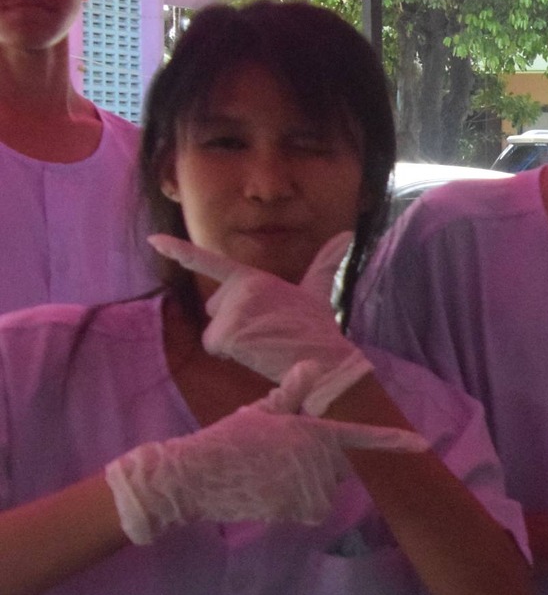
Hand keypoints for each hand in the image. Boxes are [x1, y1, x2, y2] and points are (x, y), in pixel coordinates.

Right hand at [107, 360, 429, 544]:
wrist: (197, 476)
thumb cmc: (229, 439)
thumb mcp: (261, 411)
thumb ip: (292, 393)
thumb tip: (311, 365)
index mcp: (315, 432)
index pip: (361, 436)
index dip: (392, 441)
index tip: (421, 443)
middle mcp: (319, 461)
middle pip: (337, 466)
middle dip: (319, 462)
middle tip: (281, 455)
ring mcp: (309, 487)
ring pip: (324, 490)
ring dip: (306, 485)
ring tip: (271, 474)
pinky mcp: (297, 510)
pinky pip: (312, 510)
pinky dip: (297, 505)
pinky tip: (270, 493)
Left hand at [150, 231, 372, 416]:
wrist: (321, 359)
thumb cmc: (317, 327)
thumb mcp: (318, 291)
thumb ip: (325, 262)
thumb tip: (347, 235)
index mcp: (255, 277)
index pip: (211, 262)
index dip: (179, 251)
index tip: (153, 241)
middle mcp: (241, 288)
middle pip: (214, 308)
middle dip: (233, 323)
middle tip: (266, 330)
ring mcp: (233, 311)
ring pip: (213, 330)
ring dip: (233, 341)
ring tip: (263, 342)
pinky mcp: (228, 332)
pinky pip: (214, 346)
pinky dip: (231, 354)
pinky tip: (255, 352)